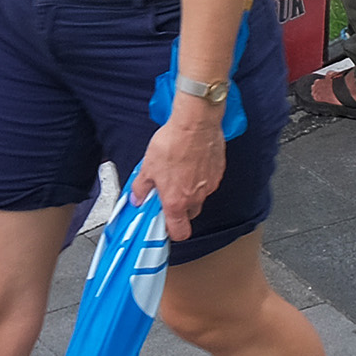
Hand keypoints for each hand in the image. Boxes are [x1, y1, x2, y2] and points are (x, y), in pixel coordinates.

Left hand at [132, 108, 225, 242]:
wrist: (195, 123)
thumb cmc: (174, 143)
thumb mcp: (147, 167)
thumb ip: (141, 187)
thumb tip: (137, 196)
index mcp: (176, 201)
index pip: (179, 232)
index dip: (172, 230)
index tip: (164, 222)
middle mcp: (196, 197)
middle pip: (190, 214)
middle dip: (180, 208)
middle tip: (168, 193)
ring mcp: (209, 185)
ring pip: (199, 196)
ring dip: (190, 190)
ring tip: (178, 172)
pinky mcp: (218, 171)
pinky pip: (208, 180)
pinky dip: (200, 176)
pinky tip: (190, 161)